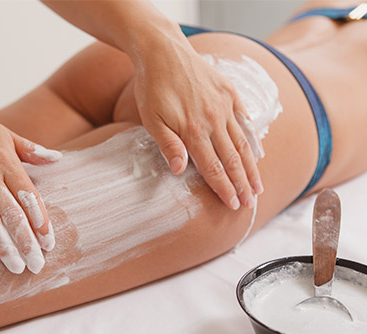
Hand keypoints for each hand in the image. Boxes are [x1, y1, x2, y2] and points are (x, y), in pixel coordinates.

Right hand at [0, 101, 60, 273]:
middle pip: (11, 213)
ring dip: (3, 246)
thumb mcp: (5, 134)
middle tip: (36, 265)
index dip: (40, 221)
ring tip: (15, 266)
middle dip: (26, 242)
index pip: (28, 196)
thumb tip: (58, 157)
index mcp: (6, 161)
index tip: (48, 243)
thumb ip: (32, 150)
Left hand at [132, 32, 263, 209]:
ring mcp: (225, 106)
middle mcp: (214, 121)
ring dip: (251, 168)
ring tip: (259, 187)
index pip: (213, 168)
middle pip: (232, 160)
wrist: (164, 51)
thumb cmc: (153, 88)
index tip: (233, 205)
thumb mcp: (152, 119)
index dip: (224, 188)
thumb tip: (180, 171)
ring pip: (242, 143)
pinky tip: (258, 153)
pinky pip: (246, 120)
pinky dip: (253, 139)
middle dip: (242, 185)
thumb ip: (168, 145)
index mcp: (193, 131)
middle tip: (251, 204)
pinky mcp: (230, 93)